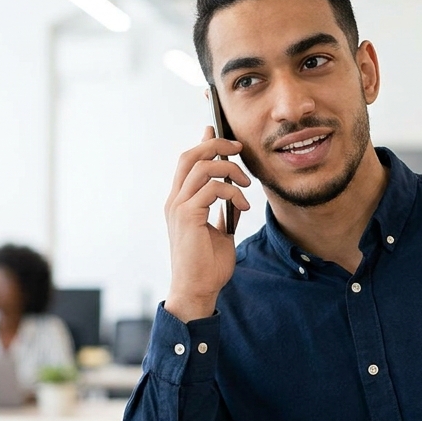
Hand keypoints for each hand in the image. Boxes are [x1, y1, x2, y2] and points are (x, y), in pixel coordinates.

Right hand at [163, 126, 250, 322]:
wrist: (198, 290)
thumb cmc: (207, 265)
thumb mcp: (219, 231)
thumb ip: (221, 210)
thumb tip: (234, 194)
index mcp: (180, 202)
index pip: (187, 162)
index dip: (202, 141)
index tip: (217, 130)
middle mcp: (175, 200)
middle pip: (191, 155)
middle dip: (216, 144)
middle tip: (239, 149)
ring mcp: (179, 207)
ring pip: (202, 167)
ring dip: (230, 170)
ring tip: (246, 185)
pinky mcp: (187, 216)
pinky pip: (212, 189)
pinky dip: (232, 193)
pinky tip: (243, 206)